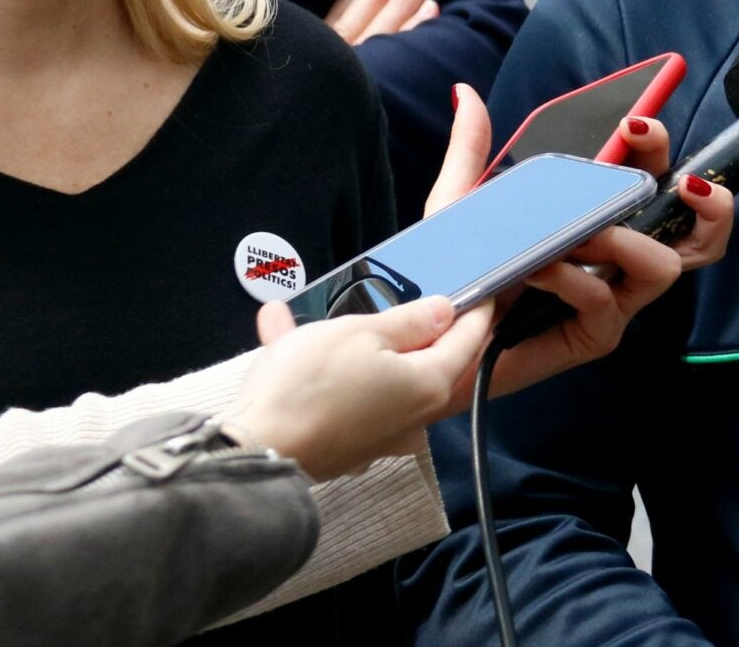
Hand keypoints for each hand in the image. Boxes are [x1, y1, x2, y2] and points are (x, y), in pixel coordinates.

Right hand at [226, 295, 493, 480]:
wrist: (253, 451)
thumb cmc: (311, 385)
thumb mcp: (361, 334)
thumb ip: (409, 321)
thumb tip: (446, 311)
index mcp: (428, 384)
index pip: (468, 340)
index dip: (476, 310)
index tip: (485, 288)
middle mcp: (413, 415)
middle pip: (427, 359)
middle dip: (419, 326)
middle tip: (421, 294)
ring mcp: (378, 433)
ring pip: (375, 371)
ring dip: (351, 338)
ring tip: (325, 304)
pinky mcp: (343, 440)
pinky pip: (338, 389)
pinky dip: (316, 362)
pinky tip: (276, 324)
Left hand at [423, 84, 735, 396]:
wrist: (436, 338)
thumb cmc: (461, 273)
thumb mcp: (461, 202)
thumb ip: (471, 149)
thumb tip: (465, 94)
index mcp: (603, 215)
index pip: (655, 174)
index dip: (659, 146)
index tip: (634, 125)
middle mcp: (621, 257)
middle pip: (700, 230)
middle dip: (710, 202)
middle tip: (679, 184)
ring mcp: (615, 298)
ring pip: (666, 266)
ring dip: (625, 242)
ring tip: (579, 236)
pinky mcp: (596, 334)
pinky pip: (604, 300)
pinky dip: (572, 279)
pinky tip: (538, 271)